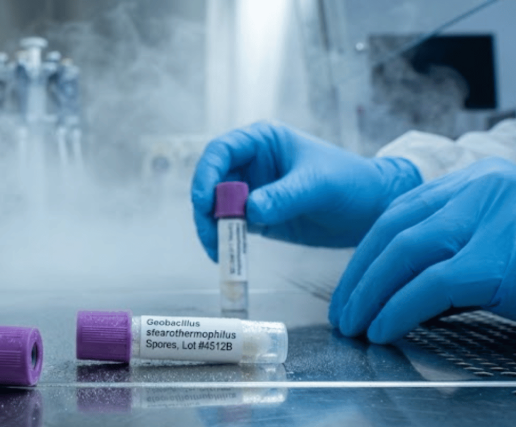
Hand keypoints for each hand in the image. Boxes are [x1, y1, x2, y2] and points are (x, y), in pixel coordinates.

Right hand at [192, 121, 420, 261]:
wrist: (372, 209)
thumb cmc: (351, 182)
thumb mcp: (319, 185)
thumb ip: (285, 195)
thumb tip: (250, 210)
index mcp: (262, 141)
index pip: (221, 151)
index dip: (206, 174)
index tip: (204, 202)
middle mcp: (250, 164)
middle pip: (211, 182)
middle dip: (206, 209)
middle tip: (210, 235)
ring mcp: (251, 191)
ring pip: (216, 208)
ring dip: (211, 228)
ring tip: (219, 251)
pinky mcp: (256, 216)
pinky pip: (230, 227)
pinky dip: (224, 240)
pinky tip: (226, 255)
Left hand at [330, 157, 515, 342]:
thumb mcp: (498, 249)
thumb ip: (451, 259)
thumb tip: (398, 294)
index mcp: (480, 181)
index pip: (404, 210)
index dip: (369, 249)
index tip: (351, 281)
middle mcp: (483, 188)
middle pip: (395, 227)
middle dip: (359, 273)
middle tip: (341, 309)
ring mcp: (490, 219)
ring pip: (403, 252)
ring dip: (368, 293)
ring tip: (352, 325)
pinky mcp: (493, 262)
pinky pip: (428, 287)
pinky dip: (397, 311)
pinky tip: (381, 330)